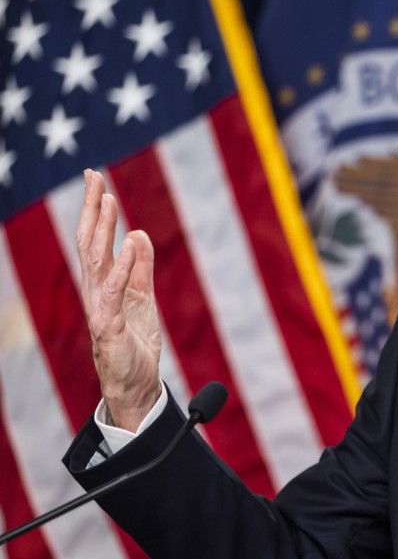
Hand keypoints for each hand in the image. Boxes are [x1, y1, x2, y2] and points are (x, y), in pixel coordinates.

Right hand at [76, 170, 161, 431]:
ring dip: (103, 230)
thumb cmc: (135, 345)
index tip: (96, 179)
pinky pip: (114, 292)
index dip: (94, 210)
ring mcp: (100, 309)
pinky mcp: (110, 327)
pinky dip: (122, 267)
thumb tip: (139, 235)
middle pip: (88, 243)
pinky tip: (129, 243)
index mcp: (102, 285)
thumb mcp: (143, 299)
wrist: (136, 387)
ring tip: (108, 200)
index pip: (94, 240)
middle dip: (91, 210)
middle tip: (94, 177)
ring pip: (96, 262)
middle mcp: (95, 293)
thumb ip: (140, 269)